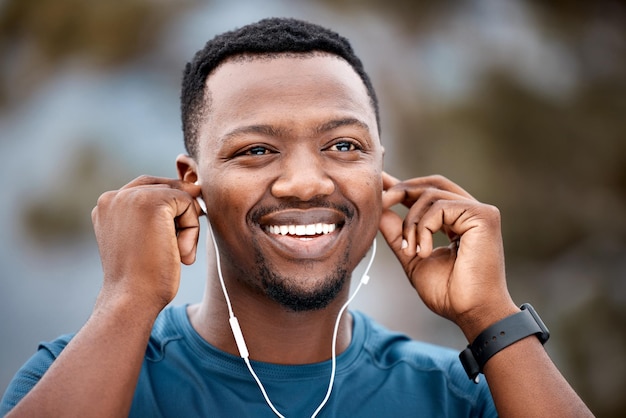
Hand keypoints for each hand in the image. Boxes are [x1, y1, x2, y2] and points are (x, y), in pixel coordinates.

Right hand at [91, 176, 202, 310]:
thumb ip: (157, 215)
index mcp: (107, 206)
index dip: (171, 206)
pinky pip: (188, 204)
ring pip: (180, 196)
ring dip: (188, 226)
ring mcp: (131, 196)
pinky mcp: (152, 201)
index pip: (147, 188)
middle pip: (165, 186)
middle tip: (180, 248)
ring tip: (177, 254)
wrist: (132, 299)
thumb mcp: (144, 239)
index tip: (176, 235)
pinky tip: (179, 252)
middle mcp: (113, 196)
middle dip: (181, 213)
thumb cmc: (142, 278)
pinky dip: (192, 229)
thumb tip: (194, 188)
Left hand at [379, 172, 515, 339]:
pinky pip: (439, 207)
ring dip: (411, 222)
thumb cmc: (448, 293)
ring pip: (431, 195)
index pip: (428, 192)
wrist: (471, 313)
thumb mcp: (412, 256)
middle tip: (379, 204)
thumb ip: (398, 232)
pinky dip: (423, 227)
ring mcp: (479, 212)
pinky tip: (423, 251)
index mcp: (457, 221)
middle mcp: (470, 212)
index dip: (402, 185)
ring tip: (410, 250)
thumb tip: (379, 209)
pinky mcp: (483, 216)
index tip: (379, 183)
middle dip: (401, 191)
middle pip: (430, 184)